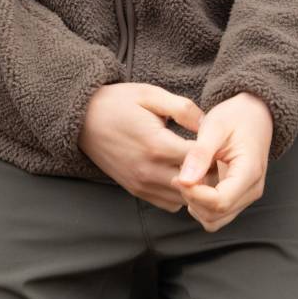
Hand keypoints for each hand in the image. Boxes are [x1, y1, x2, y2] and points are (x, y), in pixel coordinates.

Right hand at [79, 82, 218, 210]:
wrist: (81, 119)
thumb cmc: (118, 102)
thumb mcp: (151, 94)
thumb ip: (183, 108)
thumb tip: (208, 124)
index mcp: (157, 145)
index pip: (201, 161)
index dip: (214, 152)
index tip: (217, 140)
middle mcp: (149, 171)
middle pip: (196, 185)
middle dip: (209, 171)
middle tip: (213, 155)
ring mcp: (141, 184)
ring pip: (184, 199)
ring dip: (195, 186)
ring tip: (197, 165)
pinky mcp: (135, 191)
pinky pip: (168, 204)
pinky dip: (179, 194)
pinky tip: (179, 174)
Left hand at [170, 93, 273, 231]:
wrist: (254, 114)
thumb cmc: (235, 117)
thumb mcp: (215, 127)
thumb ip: (200, 154)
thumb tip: (184, 181)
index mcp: (249, 172)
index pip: (219, 202)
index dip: (194, 194)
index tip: (178, 177)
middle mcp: (252, 189)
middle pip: (216, 215)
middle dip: (192, 199)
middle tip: (181, 175)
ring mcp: (247, 195)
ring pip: (215, 220)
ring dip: (196, 204)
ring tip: (190, 177)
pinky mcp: (239, 196)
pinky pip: (217, 213)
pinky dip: (201, 204)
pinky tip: (197, 181)